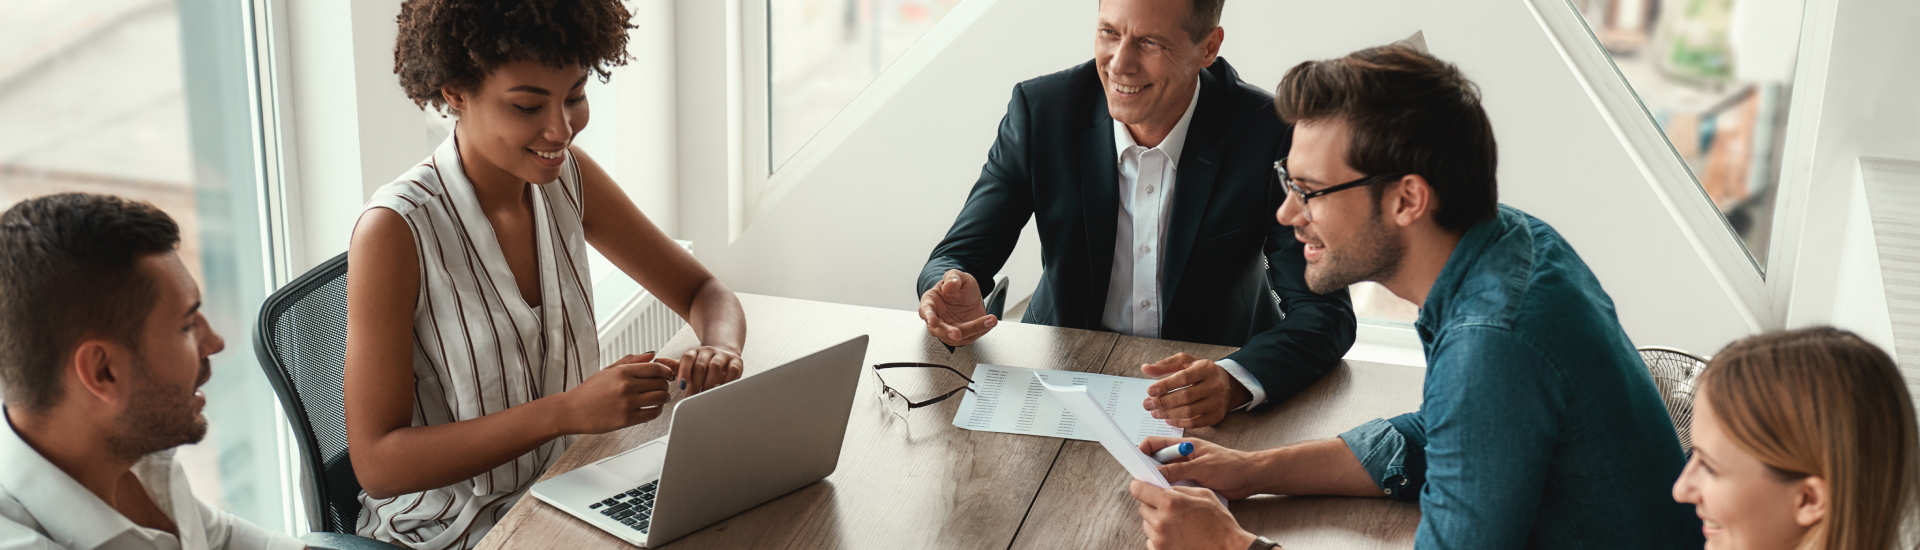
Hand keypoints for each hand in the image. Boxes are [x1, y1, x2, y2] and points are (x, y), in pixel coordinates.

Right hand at [558, 353, 673, 433]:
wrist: (572, 410)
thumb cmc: (588, 391)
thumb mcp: (608, 370)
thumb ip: (631, 361)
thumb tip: (652, 354)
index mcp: (622, 372)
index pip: (655, 368)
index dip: (666, 371)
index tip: (668, 375)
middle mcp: (626, 386)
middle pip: (660, 383)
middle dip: (665, 385)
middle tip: (663, 387)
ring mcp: (627, 403)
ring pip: (659, 398)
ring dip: (664, 398)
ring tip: (661, 399)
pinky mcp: (627, 419)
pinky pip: (652, 414)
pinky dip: (657, 411)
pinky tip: (653, 409)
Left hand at [662, 345, 743, 394]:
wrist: (723, 355)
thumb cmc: (702, 365)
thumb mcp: (687, 365)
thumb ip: (673, 365)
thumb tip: (657, 360)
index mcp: (695, 352)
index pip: (687, 358)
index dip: (684, 372)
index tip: (681, 386)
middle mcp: (709, 351)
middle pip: (700, 365)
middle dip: (696, 383)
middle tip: (692, 397)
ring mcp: (723, 356)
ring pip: (715, 367)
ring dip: (709, 383)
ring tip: (704, 395)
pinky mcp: (736, 362)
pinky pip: (732, 371)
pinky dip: (726, 382)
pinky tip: (720, 391)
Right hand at [918, 269, 997, 345]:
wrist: (969, 293)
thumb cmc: (957, 285)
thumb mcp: (957, 275)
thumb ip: (953, 278)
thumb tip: (948, 287)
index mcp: (930, 302)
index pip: (925, 311)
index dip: (929, 317)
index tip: (933, 321)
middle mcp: (937, 318)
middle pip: (939, 330)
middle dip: (949, 332)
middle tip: (957, 334)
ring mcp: (949, 328)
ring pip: (957, 336)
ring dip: (972, 330)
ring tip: (988, 321)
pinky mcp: (962, 333)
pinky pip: (971, 335)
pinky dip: (981, 330)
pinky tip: (990, 322)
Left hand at [1130, 480, 1258, 549]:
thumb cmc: (1220, 524)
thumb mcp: (1204, 495)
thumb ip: (1181, 489)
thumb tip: (1165, 488)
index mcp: (1170, 503)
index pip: (1139, 489)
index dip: (1140, 486)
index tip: (1142, 486)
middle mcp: (1161, 522)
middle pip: (1143, 507)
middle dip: (1153, 505)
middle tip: (1169, 508)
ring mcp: (1160, 540)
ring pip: (1147, 524)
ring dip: (1157, 522)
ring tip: (1177, 524)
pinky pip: (1151, 540)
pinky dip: (1160, 537)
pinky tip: (1176, 536)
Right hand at [1138, 437, 1273, 500]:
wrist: (1249, 478)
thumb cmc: (1231, 466)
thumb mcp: (1203, 467)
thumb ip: (1178, 470)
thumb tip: (1156, 474)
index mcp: (1184, 446)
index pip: (1155, 443)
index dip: (1142, 451)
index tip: (1135, 462)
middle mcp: (1182, 457)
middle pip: (1156, 461)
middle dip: (1148, 470)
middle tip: (1145, 481)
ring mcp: (1186, 470)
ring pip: (1164, 476)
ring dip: (1160, 483)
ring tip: (1159, 490)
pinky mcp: (1191, 483)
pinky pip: (1174, 487)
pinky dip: (1170, 492)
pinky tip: (1171, 497)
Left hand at [1142, 353, 1251, 427]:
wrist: (1227, 385)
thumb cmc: (1201, 372)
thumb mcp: (1185, 362)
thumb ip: (1165, 365)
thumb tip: (1145, 369)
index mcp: (1206, 368)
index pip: (1183, 378)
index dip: (1165, 385)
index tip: (1150, 390)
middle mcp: (1214, 385)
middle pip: (1185, 396)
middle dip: (1163, 402)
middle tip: (1147, 404)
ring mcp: (1216, 402)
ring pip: (1189, 412)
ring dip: (1168, 414)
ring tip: (1154, 413)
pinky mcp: (1216, 416)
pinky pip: (1194, 423)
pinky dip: (1178, 423)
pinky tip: (1167, 419)